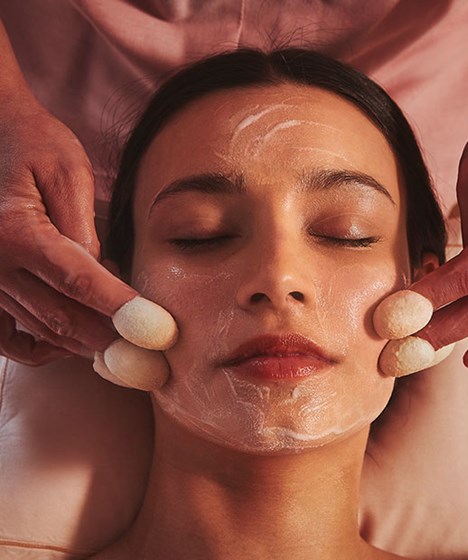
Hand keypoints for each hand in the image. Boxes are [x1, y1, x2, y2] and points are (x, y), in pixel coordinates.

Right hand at [0, 90, 137, 364]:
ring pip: (41, 330)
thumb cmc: (33, 144)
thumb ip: (84, 228)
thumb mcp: (66, 172)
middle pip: (61, 315)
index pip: (79, 281)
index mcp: (17, 232)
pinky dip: (42, 349)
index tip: (155, 332)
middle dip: (109, 340)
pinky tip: (72, 346)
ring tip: (125, 354)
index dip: (120, 309)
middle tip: (148, 360)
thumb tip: (104, 276)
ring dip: (85, 345)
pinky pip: (7, 339)